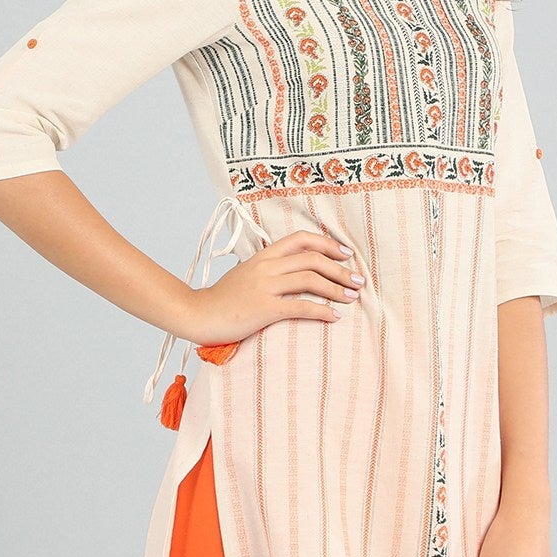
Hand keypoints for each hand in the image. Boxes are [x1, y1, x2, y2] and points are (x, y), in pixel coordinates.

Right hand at [187, 231, 363, 345]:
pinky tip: (335, 317)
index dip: (328, 244)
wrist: (199, 314)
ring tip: (352, 297)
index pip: (301, 239)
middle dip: (340, 269)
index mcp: (263, 255)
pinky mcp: (264, 308)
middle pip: (312, 259)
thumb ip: (269, 268)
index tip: (346, 255)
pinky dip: (322, 311)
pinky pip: (301, 307)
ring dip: (336, 288)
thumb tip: (294, 270)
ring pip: (310, 279)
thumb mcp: (246, 273)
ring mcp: (265, 286)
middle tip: (358, 280)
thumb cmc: (223, 299)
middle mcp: (266, 266)